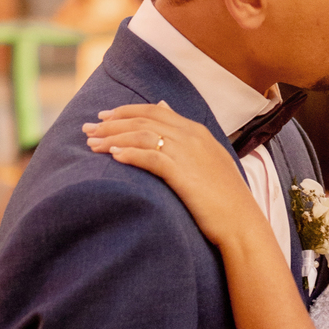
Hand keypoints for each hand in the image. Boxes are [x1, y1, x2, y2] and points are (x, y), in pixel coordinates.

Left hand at [83, 101, 260, 246]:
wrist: (240, 221)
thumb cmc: (223, 195)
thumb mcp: (207, 158)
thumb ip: (185, 135)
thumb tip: (165, 108)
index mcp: (197, 131)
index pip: (155, 110)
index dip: (126, 111)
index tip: (104, 116)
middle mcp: (191, 136)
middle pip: (143, 119)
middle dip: (112, 122)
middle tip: (87, 129)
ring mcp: (187, 153)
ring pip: (142, 135)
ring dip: (113, 138)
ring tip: (92, 145)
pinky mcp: (182, 173)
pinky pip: (149, 157)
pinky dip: (129, 153)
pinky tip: (113, 157)